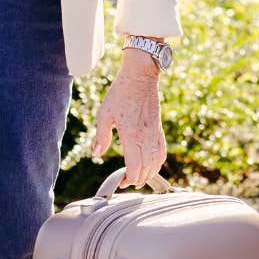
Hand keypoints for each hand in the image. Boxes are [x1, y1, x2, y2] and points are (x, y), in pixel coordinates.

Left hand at [92, 48, 167, 187]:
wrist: (140, 77)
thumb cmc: (119, 94)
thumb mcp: (104, 114)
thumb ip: (101, 136)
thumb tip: (96, 154)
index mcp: (131, 134)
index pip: (135, 166)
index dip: (129, 178)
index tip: (121, 182)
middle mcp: (145, 136)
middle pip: (146, 168)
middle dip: (138, 179)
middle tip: (127, 182)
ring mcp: (154, 133)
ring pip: (156, 161)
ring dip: (149, 173)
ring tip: (139, 178)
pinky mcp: (159, 128)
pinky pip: (162, 151)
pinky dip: (158, 162)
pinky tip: (152, 165)